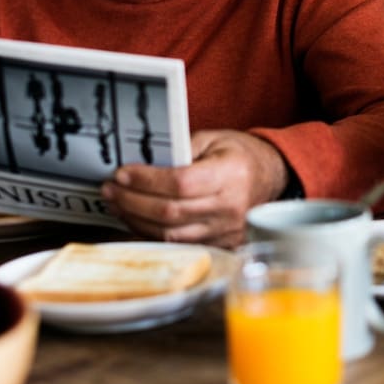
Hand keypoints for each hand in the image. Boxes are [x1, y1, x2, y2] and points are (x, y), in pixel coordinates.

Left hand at [101, 130, 287, 246]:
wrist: (273, 177)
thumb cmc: (241, 155)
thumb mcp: (214, 139)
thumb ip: (181, 149)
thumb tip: (143, 163)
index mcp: (230, 175)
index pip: (180, 183)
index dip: (146, 180)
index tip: (122, 174)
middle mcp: (229, 207)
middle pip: (170, 212)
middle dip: (132, 201)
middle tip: (111, 189)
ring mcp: (226, 231)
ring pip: (170, 234)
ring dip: (136, 220)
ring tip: (118, 204)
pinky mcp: (221, 244)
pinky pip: (179, 244)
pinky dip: (152, 234)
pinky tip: (136, 221)